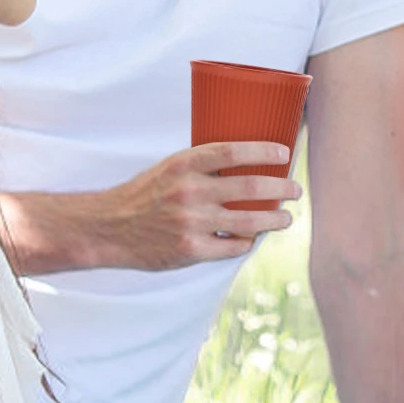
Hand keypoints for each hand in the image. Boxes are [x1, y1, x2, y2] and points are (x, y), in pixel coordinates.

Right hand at [89, 142, 301, 270]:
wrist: (107, 228)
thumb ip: (204, 166)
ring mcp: (190, 223)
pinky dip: (247, 242)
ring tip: (286, 218)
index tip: (284, 154)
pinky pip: (233, 247)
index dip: (264, 152)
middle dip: (282, 189)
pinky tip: (252, 237)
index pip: (234, 152)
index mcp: (184, 164)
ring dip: (275, 220)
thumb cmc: (145, 194)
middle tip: (296, 190)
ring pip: (249, 222)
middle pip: (251, 188)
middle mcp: (189, 192)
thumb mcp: (170, 168)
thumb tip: (252, 162)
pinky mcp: (189, 250)